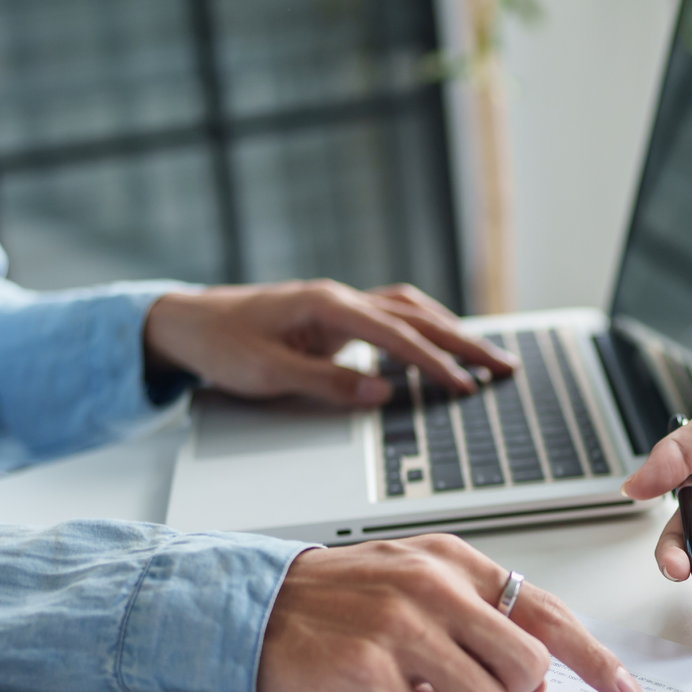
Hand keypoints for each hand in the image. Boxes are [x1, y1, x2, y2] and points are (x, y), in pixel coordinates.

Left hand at [143, 279, 519, 407]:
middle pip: (416, 316)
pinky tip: (442, 343)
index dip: (433, 362)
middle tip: (505, 366)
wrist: (186, 322)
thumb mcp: (266, 374)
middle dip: (464, 342)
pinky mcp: (336, 316)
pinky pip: (393, 317)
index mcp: (325, 306)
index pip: (395, 335)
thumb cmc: (220, 345)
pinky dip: (425, 329)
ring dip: (451, 332)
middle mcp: (339, 298)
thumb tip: (381, 393)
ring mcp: (340, 304)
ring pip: (410, 311)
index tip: (464, 385)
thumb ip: (326, 383)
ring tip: (486, 356)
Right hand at [257, 535, 641, 691]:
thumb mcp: (414, 584)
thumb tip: (535, 679)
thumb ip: (476, 618)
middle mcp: (434, 586)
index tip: (623, 691)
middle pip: (527, 668)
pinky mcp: (367, 667)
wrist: (251, 604)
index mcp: (455, 562)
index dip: (594, 658)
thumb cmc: (336, 602)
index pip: (548, 611)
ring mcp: (401, 625)